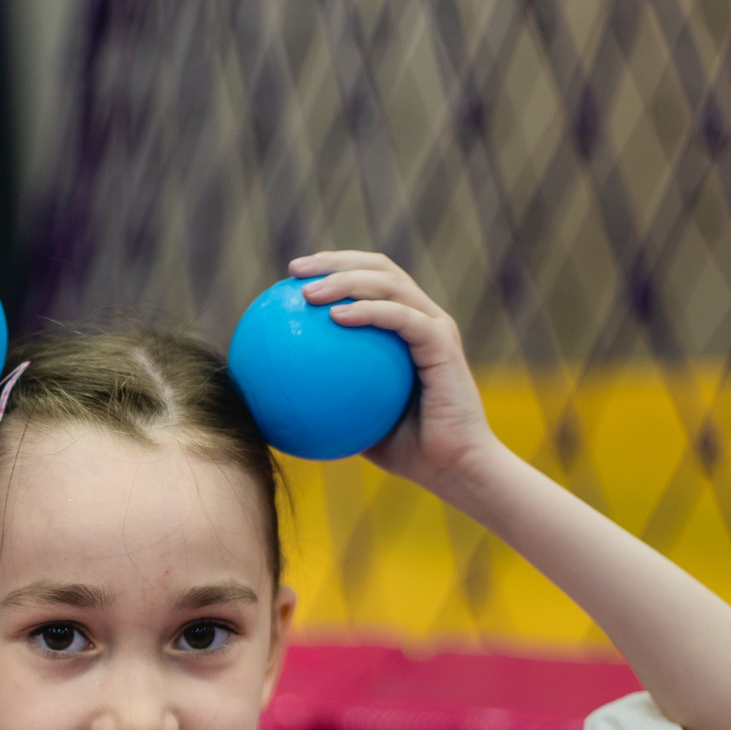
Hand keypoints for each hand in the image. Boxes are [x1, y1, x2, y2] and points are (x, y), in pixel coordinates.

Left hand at [289, 251, 500, 493]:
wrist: (455, 468)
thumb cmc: (409, 451)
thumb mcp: (356, 424)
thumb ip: (328, 402)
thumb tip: (275, 399)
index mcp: (407, 328)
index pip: (370, 280)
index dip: (333, 268)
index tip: (291, 276)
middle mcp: (424, 318)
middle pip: (379, 269)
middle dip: (335, 261)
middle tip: (294, 270)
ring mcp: (436, 327)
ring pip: (389, 284)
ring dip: (346, 280)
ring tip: (308, 291)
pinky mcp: (444, 343)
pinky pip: (401, 318)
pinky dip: (368, 312)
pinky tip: (335, 317)